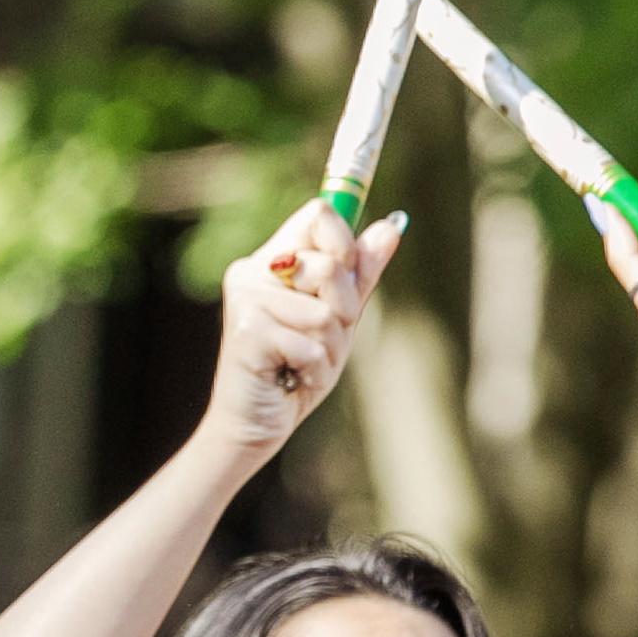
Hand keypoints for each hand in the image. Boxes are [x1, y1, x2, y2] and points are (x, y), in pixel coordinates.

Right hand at [199, 202, 407, 460]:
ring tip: (305, 363)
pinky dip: (314, 369)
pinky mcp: (247, 331)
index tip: (347, 273)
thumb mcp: (338, 319)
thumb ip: (360, 274)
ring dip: (330, 348)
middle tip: (324, 336)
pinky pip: (311, 344)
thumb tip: (391, 225)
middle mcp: (254, 271)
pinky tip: (292, 377)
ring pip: (324, 312)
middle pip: (329, 263)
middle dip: (344, 309)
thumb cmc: (295, 369)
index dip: (346, 242)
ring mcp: (246, 299)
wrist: (253, 424)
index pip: (319, 213)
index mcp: (274, 259)